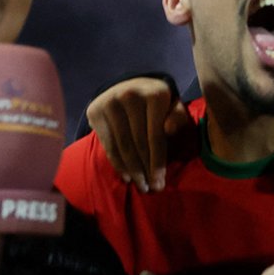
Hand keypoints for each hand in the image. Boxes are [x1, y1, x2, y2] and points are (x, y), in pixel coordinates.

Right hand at [85, 76, 189, 191]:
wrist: (130, 86)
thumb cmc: (158, 104)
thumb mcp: (174, 107)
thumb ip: (178, 118)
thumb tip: (170, 130)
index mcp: (155, 94)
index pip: (155, 136)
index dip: (158, 162)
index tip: (160, 183)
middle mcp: (130, 95)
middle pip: (138, 143)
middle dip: (145, 170)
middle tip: (150, 188)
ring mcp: (110, 102)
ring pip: (122, 146)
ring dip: (132, 170)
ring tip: (140, 185)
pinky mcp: (95, 111)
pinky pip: (108, 144)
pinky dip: (117, 163)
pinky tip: (126, 175)